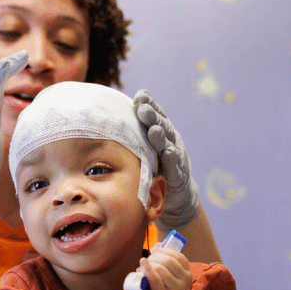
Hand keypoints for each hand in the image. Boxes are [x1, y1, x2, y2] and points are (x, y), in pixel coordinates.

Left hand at [134, 89, 200, 229]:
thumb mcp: (146, 147)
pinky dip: (172, 160)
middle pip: (161, 126)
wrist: (178, 193)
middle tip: (143, 109)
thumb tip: (111, 115)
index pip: (155, 115)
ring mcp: (176, 158)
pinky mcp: (179, 175)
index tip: (140, 96)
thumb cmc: (156, 165)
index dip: (149, 105)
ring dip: (161, 137)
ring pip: (168, 145)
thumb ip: (135, 131)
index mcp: (161, 132)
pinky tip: (169, 153)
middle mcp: (170, 141)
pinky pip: (175, 167)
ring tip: (153, 130)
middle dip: (152, 117)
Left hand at [138, 243, 191, 289]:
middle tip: (147, 261)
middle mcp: (184, 282)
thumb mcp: (171, 278)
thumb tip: (157, 244)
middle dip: (155, 257)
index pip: (178, 256)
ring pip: (161, 268)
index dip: (164, 250)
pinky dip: (147, 268)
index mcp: (188, 274)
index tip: (154, 251)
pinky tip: (142, 263)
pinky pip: (154, 279)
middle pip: (168, 260)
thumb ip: (166, 261)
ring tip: (142, 268)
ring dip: (149, 264)